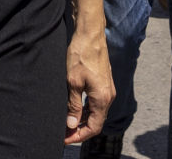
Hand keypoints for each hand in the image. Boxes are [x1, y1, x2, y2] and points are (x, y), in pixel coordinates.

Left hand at [64, 28, 114, 143]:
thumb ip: (73, 104)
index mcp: (102, 98)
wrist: (90, 35)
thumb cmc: (81, 55)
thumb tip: (71, 123)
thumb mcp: (72, 82)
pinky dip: (86, 109)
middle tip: (63, 132)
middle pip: (96, 121)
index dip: (79, 135)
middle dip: (80, 129)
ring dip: (82, 119)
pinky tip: (74, 108)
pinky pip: (96, 103)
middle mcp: (108, 96)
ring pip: (96, 112)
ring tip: (66, 122)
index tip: (65, 138)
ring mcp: (107, 89)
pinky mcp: (103, 83)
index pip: (94, 127)